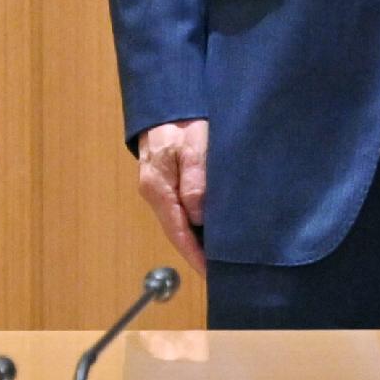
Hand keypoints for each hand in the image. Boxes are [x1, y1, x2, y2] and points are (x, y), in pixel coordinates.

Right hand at [133, 120, 208, 271]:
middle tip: (224, 271)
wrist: (167, 105)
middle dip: (198, 253)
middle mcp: (156, 194)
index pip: (178, 231)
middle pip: (178, 231)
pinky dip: (197, 223)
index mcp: (158, 189)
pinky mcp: (168, 182)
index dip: (194, 254)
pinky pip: (183, 209)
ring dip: (199, 239)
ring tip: (223, 256)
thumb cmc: (183, 123)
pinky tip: (214, 229)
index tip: (211, 273)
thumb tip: (199, 216)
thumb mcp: (194, 146)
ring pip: (181, 221)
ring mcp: (160, 189)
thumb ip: (196, 179)